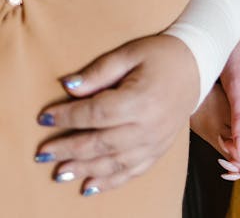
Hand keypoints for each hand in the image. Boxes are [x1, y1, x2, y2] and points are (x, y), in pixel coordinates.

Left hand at [34, 35, 198, 196]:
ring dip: (83, 169)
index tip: (44, 117)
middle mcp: (148, 125)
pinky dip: (108, 182)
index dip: (67, 116)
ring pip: (112, 163)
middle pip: (99, 143)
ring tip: (59, 172)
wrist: (196, 65)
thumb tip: (68, 87)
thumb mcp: (130, 53)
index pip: (95, 113)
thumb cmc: (161, 54)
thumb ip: (99, 72)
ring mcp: (154, 142)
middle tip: (42, 154)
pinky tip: (89, 186)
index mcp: (140, 98)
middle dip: (67, 149)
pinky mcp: (159, 150)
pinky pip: (131, 172)